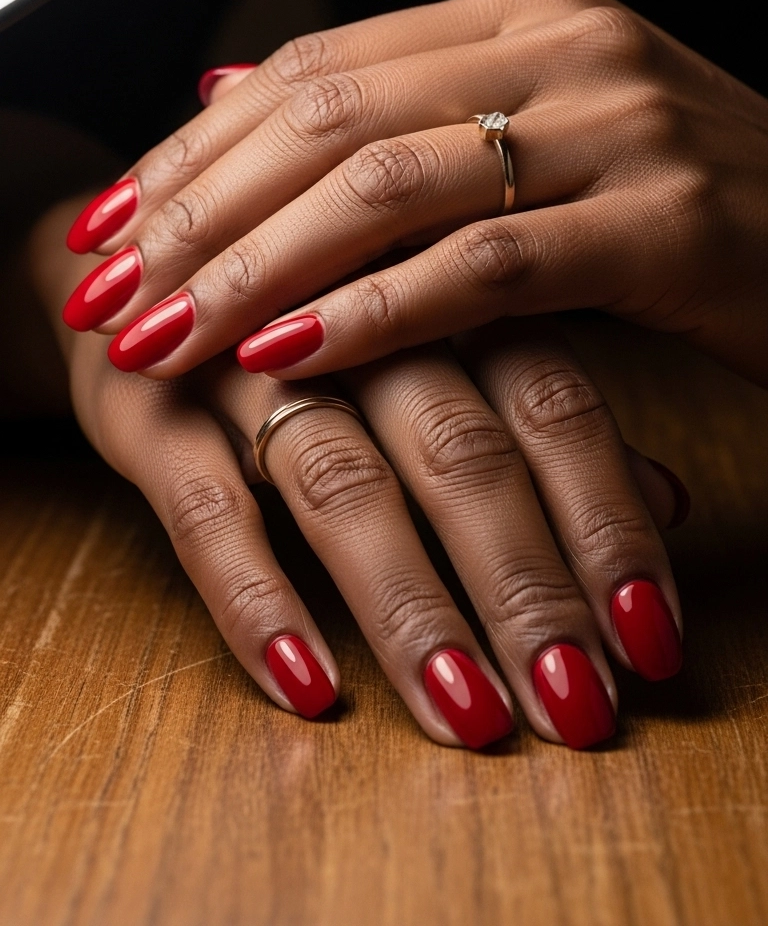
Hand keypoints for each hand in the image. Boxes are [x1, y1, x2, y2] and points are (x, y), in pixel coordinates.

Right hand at [32, 199, 686, 749]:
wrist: (140, 258)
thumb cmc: (316, 313)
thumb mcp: (438, 338)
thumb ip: (546, 411)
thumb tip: (673, 499)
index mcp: (444, 292)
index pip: (553, 404)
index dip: (605, 520)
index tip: (652, 639)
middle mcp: (358, 323)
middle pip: (460, 450)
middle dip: (525, 585)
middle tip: (580, 709)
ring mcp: (248, 362)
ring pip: (344, 485)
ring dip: (410, 606)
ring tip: (471, 715)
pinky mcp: (150, 409)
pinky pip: (204, 510)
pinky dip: (256, 595)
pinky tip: (306, 682)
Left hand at [62, 0, 767, 386]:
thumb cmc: (689, 203)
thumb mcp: (541, 136)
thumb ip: (396, 109)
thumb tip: (222, 87)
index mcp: (528, 8)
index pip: (318, 63)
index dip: (195, 145)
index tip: (107, 221)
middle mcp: (568, 40)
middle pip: (329, 114)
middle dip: (198, 212)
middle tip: (106, 289)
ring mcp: (624, 121)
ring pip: (389, 184)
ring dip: (256, 269)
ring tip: (163, 336)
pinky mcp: (669, 220)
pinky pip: (485, 265)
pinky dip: (372, 313)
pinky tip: (286, 358)